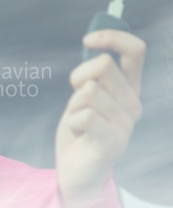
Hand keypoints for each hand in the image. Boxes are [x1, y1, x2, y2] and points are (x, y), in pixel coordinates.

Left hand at [56, 29, 145, 207]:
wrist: (75, 171)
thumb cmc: (79, 130)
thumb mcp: (85, 94)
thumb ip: (93, 73)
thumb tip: (92, 42)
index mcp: (129, 89)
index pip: (136, 51)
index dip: (113, 37)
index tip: (88, 40)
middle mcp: (133, 105)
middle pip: (102, 66)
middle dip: (77, 79)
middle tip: (77, 102)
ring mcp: (126, 125)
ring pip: (88, 90)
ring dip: (73, 105)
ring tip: (80, 123)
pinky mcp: (113, 143)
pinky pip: (84, 115)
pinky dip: (72, 122)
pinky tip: (79, 135)